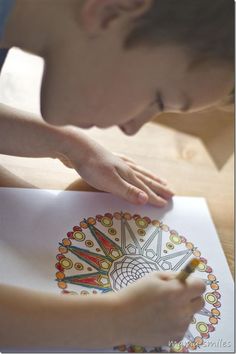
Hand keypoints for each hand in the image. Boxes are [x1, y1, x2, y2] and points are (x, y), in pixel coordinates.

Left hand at [58, 127, 173, 206]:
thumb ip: (127, 191)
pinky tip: (133, 167)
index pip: (145, 188)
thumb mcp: (109, 182)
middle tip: (171, 192)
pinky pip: (129, 165)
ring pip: (139, 171)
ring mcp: (118, 162)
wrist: (76, 148)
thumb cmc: (91, 166)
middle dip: (158, 187)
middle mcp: (125, 167)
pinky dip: (136, 168)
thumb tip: (146, 199)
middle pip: (146, 179)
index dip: (155, 196)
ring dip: (151, 177)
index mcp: (127, 174)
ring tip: (160, 180)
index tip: (166, 202)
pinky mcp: (109, 160)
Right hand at [113, 272, 205, 346]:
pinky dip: (175, 323)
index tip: (185, 283)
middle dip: (191, 296)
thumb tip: (186, 279)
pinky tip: (159, 319)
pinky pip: (182, 327)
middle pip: (200, 302)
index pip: (201, 286)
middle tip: (175, 295)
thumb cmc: (135, 293)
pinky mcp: (174, 338)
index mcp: (177, 292)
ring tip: (161, 308)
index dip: (193, 283)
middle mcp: (182, 311)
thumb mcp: (154, 277)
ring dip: (181, 310)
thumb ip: (173, 277)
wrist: (119, 318)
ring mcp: (179, 327)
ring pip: (190, 315)